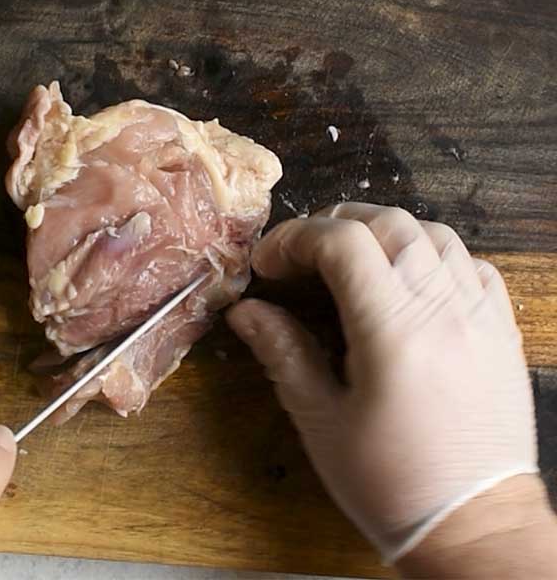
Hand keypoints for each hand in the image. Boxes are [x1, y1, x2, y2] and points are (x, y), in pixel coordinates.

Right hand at [226, 203, 541, 562]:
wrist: (473, 525)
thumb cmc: (390, 482)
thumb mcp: (321, 420)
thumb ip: (283, 352)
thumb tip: (245, 311)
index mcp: (394, 330)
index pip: (343, 242)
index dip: (294, 239)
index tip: (268, 265)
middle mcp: (443, 308)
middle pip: (389, 224)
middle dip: (334, 225)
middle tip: (301, 257)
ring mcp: (481, 315)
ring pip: (434, 234)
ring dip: (383, 233)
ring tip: (351, 262)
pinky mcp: (502, 330)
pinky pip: (472, 265)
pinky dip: (432, 255)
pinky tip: (409, 281)